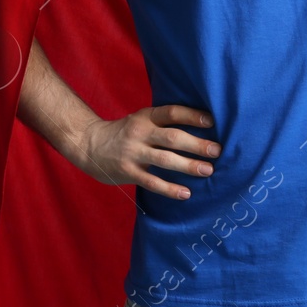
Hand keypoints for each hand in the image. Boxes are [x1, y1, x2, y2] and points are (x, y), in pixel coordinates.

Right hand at [74, 104, 220, 199]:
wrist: (88, 144)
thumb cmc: (126, 131)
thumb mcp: (142, 119)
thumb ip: (164, 123)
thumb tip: (203, 127)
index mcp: (146, 117)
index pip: (172, 113)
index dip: (193, 116)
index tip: (212, 122)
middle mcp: (140, 133)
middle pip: (173, 138)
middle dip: (197, 145)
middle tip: (217, 151)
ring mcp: (133, 153)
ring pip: (165, 160)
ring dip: (189, 166)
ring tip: (208, 171)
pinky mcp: (128, 172)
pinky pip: (152, 182)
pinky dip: (169, 188)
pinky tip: (186, 193)